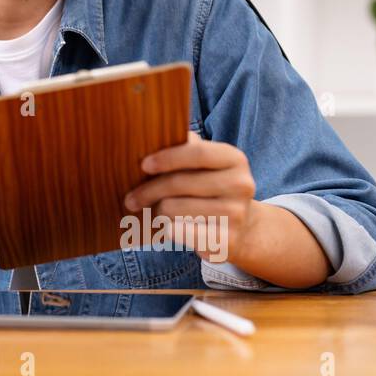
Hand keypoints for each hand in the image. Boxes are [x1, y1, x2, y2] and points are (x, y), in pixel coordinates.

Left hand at [122, 130, 256, 264]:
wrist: (244, 228)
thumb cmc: (211, 189)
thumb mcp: (205, 165)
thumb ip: (185, 148)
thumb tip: (151, 135)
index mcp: (235, 159)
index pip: (197, 152)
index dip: (167, 158)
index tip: (144, 165)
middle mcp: (241, 185)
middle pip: (179, 183)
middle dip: (149, 190)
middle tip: (131, 199)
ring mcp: (237, 214)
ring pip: (174, 209)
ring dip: (158, 211)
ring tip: (156, 212)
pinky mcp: (227, 241)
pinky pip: (180, 231)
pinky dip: (167, 228)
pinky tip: (166, 226)